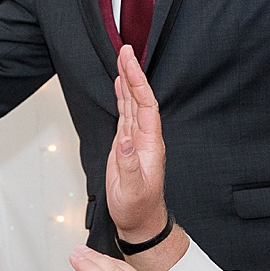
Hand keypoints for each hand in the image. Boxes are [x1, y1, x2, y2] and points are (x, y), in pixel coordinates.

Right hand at [104, 44, 167, 245]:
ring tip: (122, 58)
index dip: (137, 82)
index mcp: (150, 143)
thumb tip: (125, 140)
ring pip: (131, 103)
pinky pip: (124, 114)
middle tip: (125, 49)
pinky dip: (122, 97)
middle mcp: (144, 137)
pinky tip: (120, 84)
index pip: (145, 105)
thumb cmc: (137, 208)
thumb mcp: (132, 190)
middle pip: (139, 98)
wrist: (139, 221)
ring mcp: (135, 140)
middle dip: (132, 73)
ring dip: (127, 80)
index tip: (129, 62)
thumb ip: (128, 165)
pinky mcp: (125, 145)